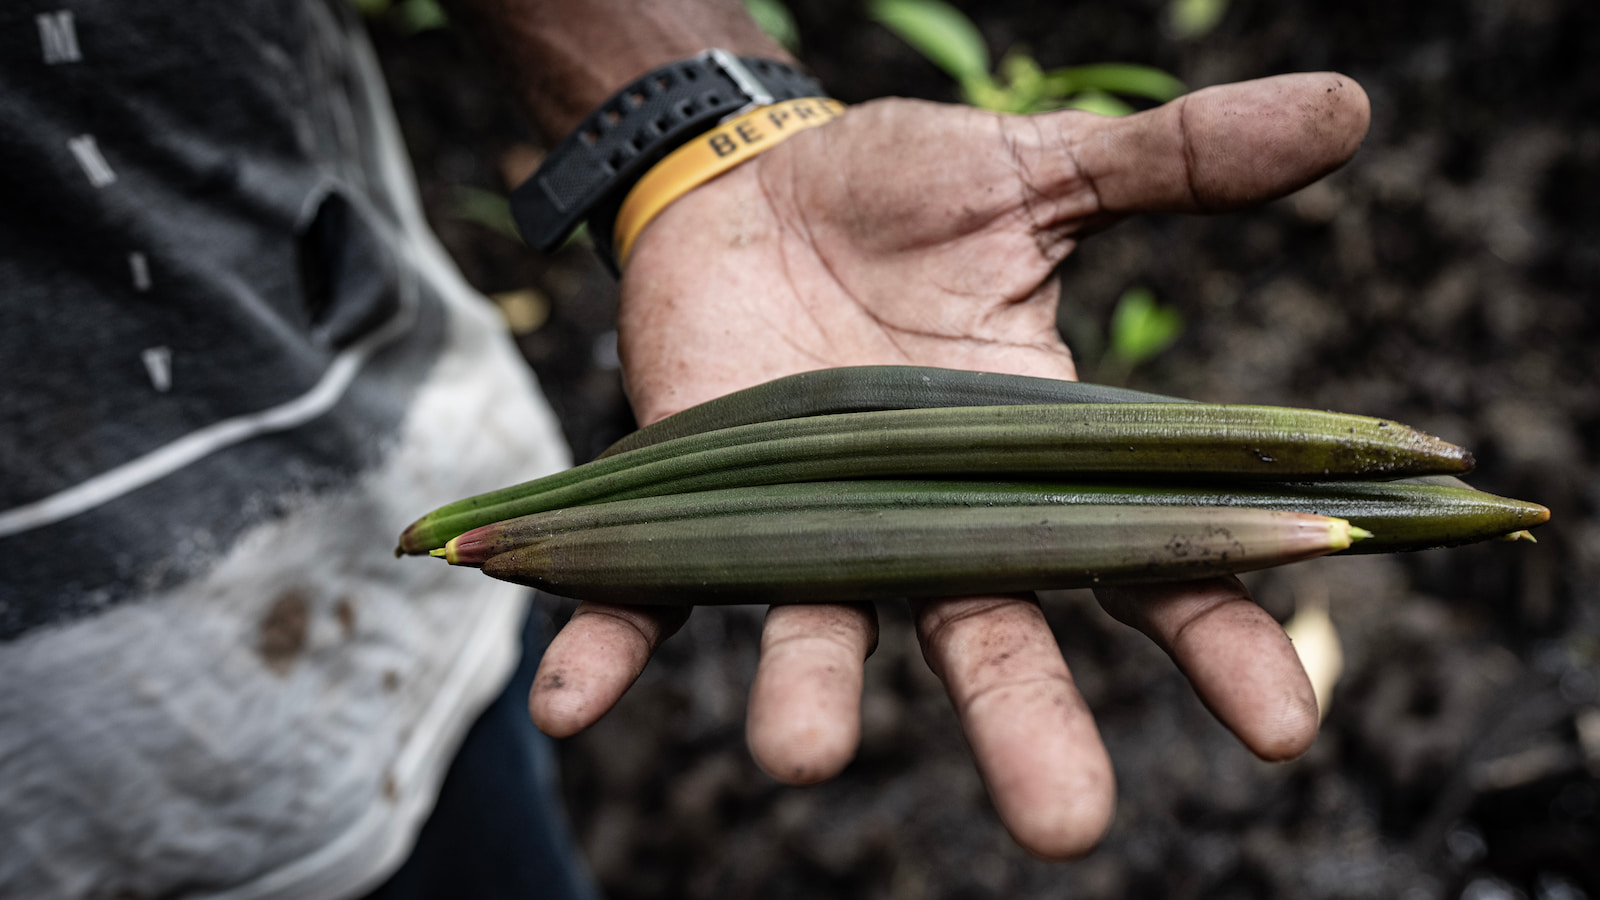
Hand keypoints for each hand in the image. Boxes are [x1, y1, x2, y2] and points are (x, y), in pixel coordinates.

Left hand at [530, 72, 1370, 858]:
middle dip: (1025, 727)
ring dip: (807, 699)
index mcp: (1032, 460)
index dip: (1215, 637)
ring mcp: (809, 523)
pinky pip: (646, 598)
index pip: (1143, 562)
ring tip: (800, 753)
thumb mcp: (1036, 174)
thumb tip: (1349, 105)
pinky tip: (566, 704)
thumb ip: (1174, 163)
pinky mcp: (694, 503)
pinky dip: (606, 651)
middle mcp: (928, 518)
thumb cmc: (902, 197)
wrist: (749, 185)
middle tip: (1067, 828)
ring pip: (823, 630)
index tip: (1281, 721)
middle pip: (989, 635)